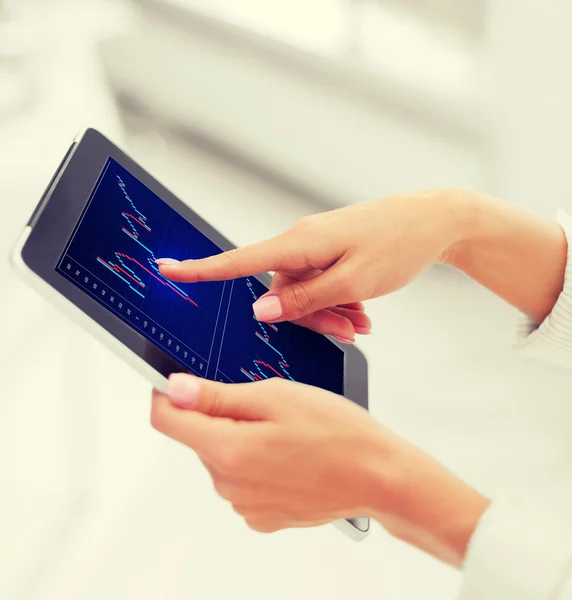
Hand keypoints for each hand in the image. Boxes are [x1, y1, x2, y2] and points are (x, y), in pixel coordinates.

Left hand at [151, 374, 488, 566]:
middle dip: (221, 416)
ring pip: (223, 458)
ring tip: (287, 433)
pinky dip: (257, 464)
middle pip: (199, 438)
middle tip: (267, 406)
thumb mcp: (275, 397)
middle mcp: (228, 485)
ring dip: (242, 440)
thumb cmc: (337, 432)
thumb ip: (217, 396)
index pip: (166, 420)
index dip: (169, 394)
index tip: (184, 381)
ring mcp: (245, 505)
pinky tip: (290, 456)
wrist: (378, 476)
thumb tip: (174, 388)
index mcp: (227, 451)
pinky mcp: (262, 517)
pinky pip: (243, 481)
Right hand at [158, 189, 472, 341]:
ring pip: (305, 291)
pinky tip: (362, 313)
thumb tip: (261, 309)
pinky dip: (338, 300)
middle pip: (282, 290)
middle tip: (349, 330)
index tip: (166, 269)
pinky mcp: (331, 249)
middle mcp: (301, 241)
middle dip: (311, 316)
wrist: (434, 220)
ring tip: (362, 322)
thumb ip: (305, 299)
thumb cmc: (398, 245)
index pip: (239, 261)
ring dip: (330, 312)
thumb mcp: (352, 282)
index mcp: (299, 243)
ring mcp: (316, 245)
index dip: (200, 268)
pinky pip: (321, 281)